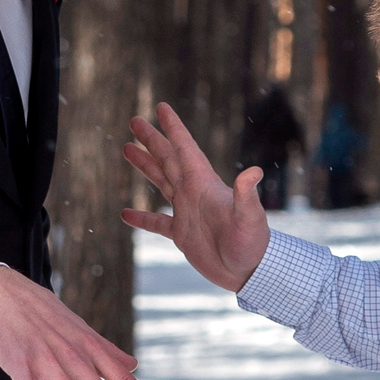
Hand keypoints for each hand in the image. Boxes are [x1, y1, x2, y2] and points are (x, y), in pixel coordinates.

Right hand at [119, 103, 271, 293]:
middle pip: (168, 159)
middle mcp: (194, 193)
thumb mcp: (250, 217)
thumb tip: (254, 171)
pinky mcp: (182, 234)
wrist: (250, 272)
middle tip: (134, 120)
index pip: (185, 148)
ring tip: (127, 149)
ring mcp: (187, 212)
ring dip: (145, 166)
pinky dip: (142, 217)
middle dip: (152, 139)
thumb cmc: (253, 244)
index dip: (173, 127)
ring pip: (161, 182)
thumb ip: (247, 195)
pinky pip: (157, 222)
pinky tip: (125, 214)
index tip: (161, 107)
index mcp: (204, 184)